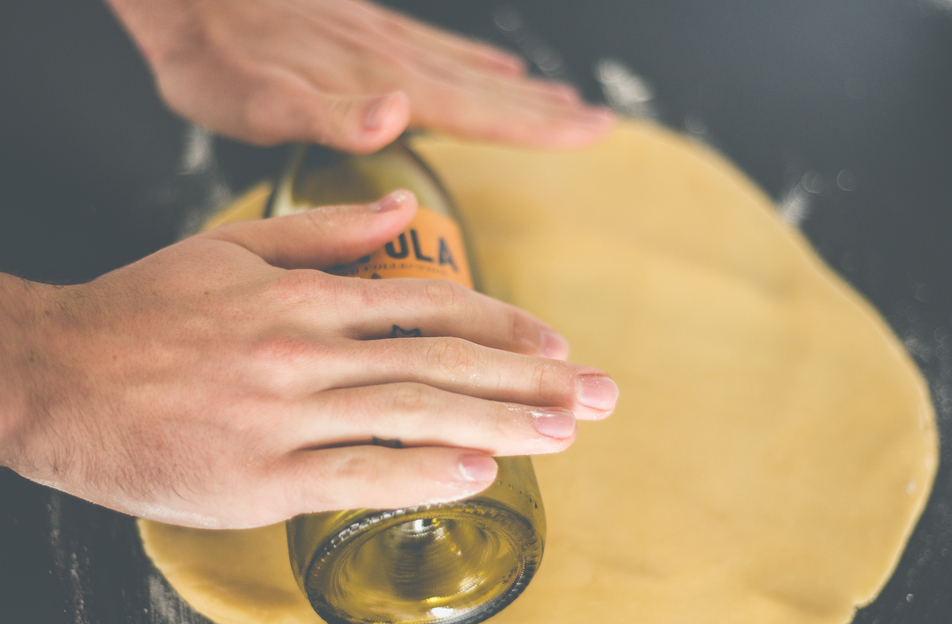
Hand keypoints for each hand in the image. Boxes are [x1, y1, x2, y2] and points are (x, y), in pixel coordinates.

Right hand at [0, 192, 616, 528]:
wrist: (49, 375)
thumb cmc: (140, 313)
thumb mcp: (232, 249)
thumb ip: (325, 233)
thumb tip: (400, 210)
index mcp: (305, 298)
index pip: (430, 306)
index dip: (503, 325)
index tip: (557, 346)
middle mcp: (306, 351)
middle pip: (444, 362)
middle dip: (532, 380)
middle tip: (599, 396)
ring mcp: (285, 415)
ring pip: (415, 413)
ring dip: (501, 424)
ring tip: (565, 433)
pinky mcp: (257, 477)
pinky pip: (355, 472)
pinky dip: (422, 472)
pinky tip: (478, 473)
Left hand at [105, 0, 614, 152]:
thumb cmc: (215, 58)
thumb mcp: (260, 101)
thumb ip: (332, 113)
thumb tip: (401, 113)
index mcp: (382, 86)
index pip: (478, 110)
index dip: (536, 126)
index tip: (590, 132)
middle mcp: (394, 61)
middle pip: (490, 88)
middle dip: (547, 111)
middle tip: (602, 123)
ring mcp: (384, 41)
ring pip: (471, 67)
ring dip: (523, 88)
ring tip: (567, 100)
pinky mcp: (366, 29)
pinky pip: (438, 45)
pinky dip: (476, 58)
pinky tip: (498, 61)